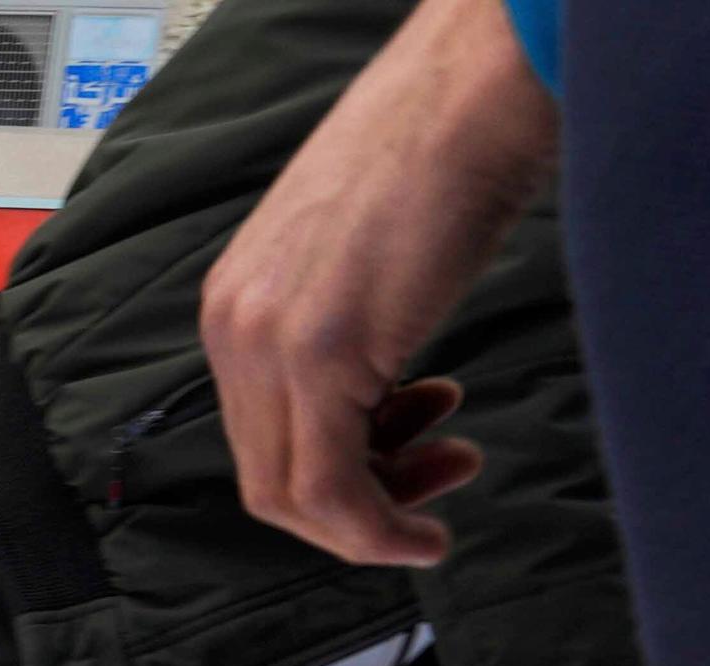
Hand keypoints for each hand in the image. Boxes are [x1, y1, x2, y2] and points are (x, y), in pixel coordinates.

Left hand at [201, 0, 560, 567]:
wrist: (474, 92)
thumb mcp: (360, 261)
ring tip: (449, 474)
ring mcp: (269, 342)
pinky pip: (331, 489)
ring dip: (373, 520)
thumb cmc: (440, 157)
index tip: (403, 469)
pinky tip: (427, 527)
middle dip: (356, 506)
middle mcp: (235, 326)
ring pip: (294, 498)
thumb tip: (373, 398)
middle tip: (435, 483)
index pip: (259, 436)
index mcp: (236, 303)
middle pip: (269, 477)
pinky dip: (378, 530)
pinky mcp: (321, 353)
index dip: (331, 480)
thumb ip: (342, 330)